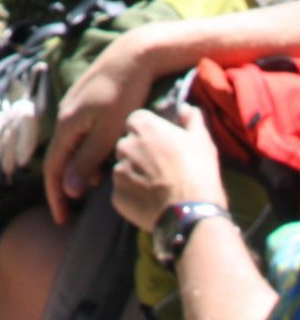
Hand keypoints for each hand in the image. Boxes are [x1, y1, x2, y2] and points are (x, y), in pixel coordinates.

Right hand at [45, 29, 163, 223]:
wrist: (134, 55)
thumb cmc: (125, 94)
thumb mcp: (109, 131)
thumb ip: (88, 159)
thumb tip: (68, 188)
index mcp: (68, 124)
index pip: (54, 167)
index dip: (56, 196)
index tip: (62, 220)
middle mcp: (65, 115)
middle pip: (60, 158)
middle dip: (66, 186)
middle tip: (77, 212)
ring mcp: (74, 107)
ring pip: (71, 146)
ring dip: (78, 170)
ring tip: (94, 191)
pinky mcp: (86, 103)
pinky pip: (79, 135)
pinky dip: (86, 154)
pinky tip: (103, 161)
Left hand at [111, 105, 226, 233]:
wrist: (192, 212)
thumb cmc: (199, 172)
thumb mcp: (202, 141)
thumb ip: (192, 120)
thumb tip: (186, 107)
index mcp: (142, 125)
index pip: (137, 122)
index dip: (150, 134)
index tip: (163, 147)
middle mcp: (124, 143)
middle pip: (127, 144)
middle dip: (140, 154)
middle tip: (161, 170)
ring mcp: (118, 169)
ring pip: (124, 168)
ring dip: (136, 175)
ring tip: (159, 189)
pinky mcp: (116, 194)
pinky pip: (123, 191)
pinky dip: (134, 196)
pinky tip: (153, 203)